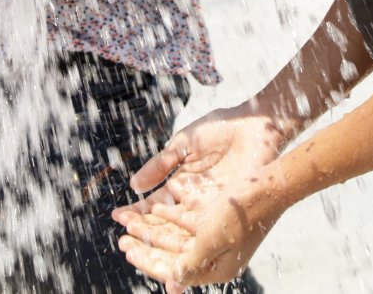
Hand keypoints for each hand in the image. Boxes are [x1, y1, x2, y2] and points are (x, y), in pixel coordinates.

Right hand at [113, 106, 287, 288]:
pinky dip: (187, 239)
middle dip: (143, 231)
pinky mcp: (225, 210)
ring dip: (161, 240)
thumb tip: (134, 185)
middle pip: (164, 222)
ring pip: (181, 230)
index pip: (154, 204)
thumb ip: (160, 165)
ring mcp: (209, 207)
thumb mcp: (183, 145)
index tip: (117, 216)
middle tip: (124, 240)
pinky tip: (173, 247)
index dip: (136, 211)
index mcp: (180, 183)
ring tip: (141, 246)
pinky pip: (203, 229)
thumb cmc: (220, 129)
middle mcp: (192, 200)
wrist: (255, 125)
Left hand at [119, 181, 280, 292]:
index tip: (126, 250)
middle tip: (121, 239)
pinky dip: (171, 217)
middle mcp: (215, 255)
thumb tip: (171, 285)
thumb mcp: (211, 239)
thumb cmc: (241, 212)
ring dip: (154, 229)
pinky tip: (155, 209)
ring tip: (131, 222)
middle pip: (172, 255)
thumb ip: (190, 263)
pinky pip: (189, 222)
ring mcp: (216, 237)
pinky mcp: (217, 219)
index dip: (148, 261)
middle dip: (145, 246)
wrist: (270, 185)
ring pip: (177, 236)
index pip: (173, 270)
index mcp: (216, 267)